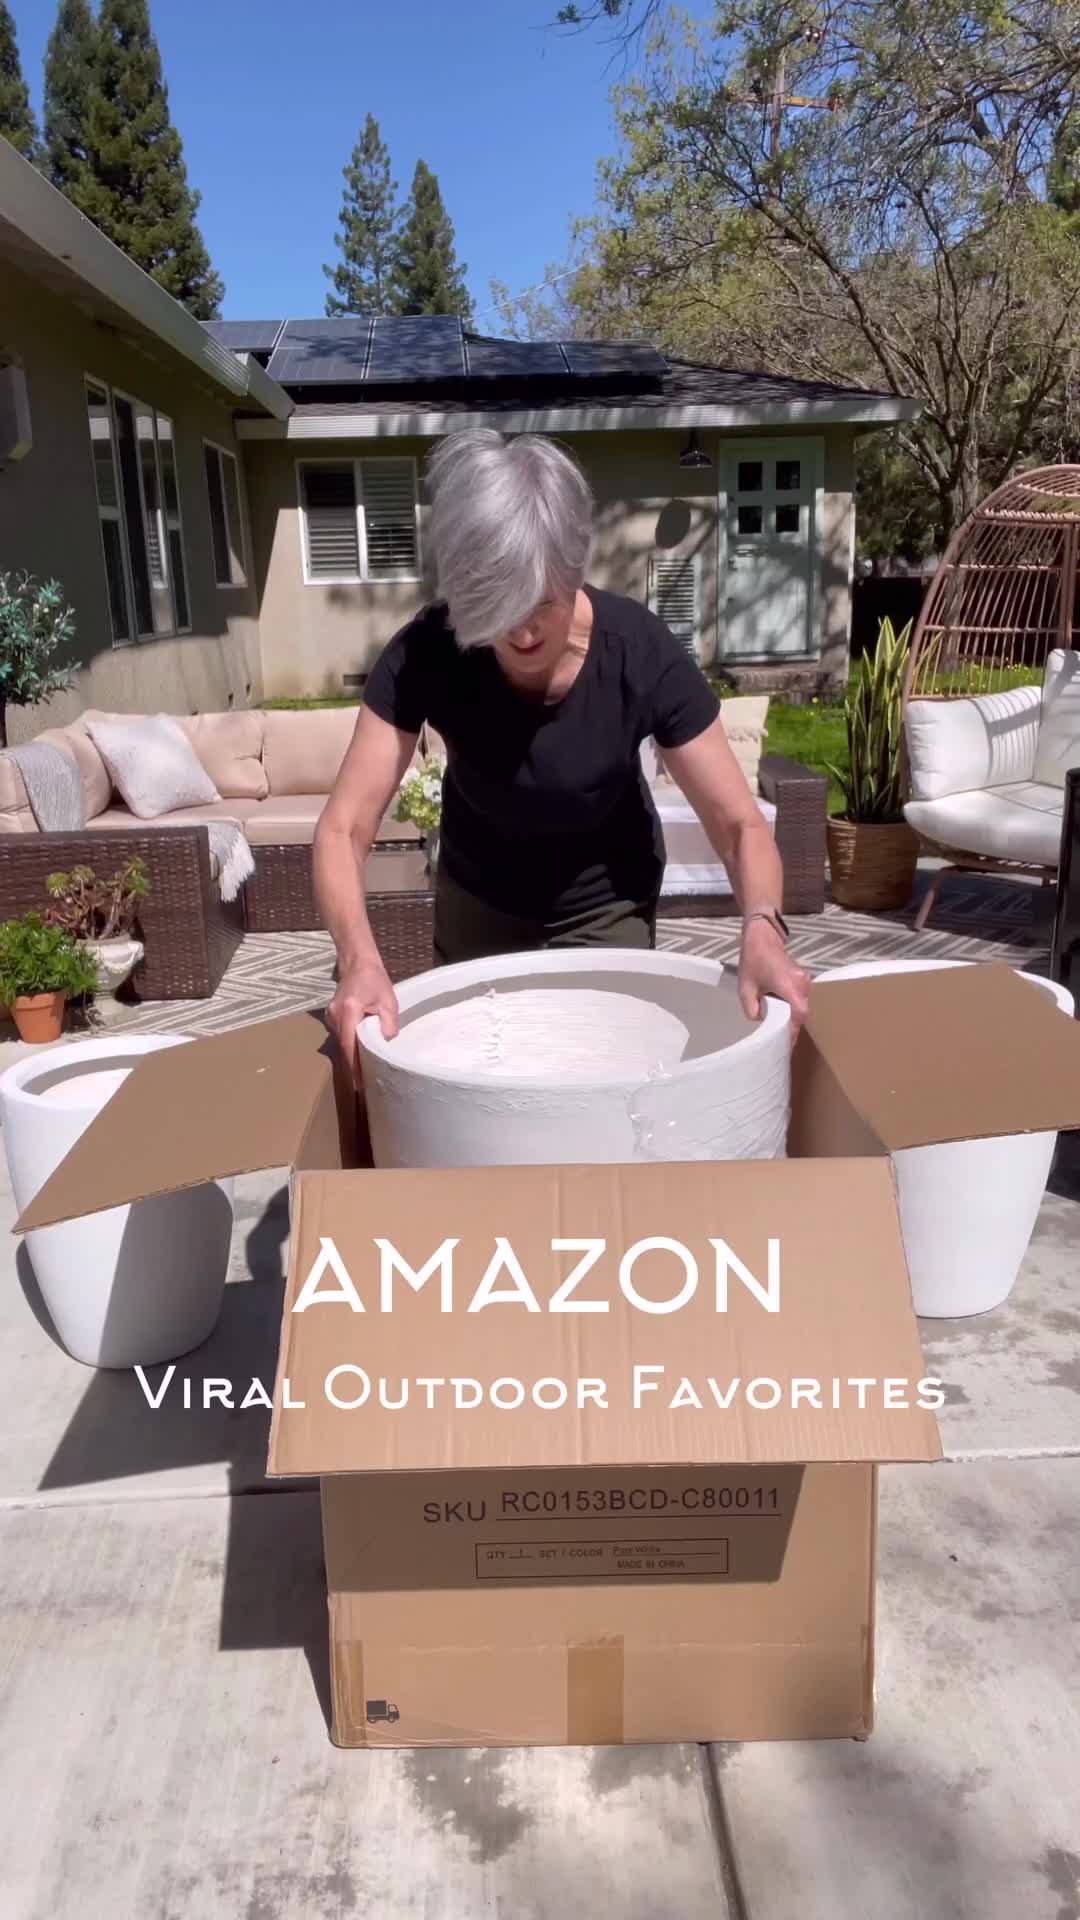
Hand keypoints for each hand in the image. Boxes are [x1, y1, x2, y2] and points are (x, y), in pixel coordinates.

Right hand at [327, 955, 399, 1075]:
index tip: (360, 1082)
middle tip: (366, 1082)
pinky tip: (360, 1052)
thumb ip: (388, 1024)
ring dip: (352, 1054)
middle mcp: (335, 1016)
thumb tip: (387, 1043)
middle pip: (344, 1047)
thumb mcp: (388, 1001)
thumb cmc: (374, 980)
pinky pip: (341, 1035)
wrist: (357, 963)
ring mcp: (330, 1016)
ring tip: (364, 1070)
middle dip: (354, 1064)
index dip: (354, 1066)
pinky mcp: (331, 1017)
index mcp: (349, 1010)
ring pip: (342, 1042)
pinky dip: (350, 1045)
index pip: (350, 1045)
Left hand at [737, 919, 809, 1033]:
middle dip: (791, 1027)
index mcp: (789, 985)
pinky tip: (781, 1013)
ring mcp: (805, 980)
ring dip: (791, 1016)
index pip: (799, 1013)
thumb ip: (752, 1008)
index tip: (786, 1044)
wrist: (763, 937)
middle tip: (780, 1041)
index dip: (793, 1030)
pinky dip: (792, 1007)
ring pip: (802, 1005)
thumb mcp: (745, 987)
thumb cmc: (753, 960)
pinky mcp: (803, 979)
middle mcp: (802, 983)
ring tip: (779, 1029)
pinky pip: (801, 998)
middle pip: (802, 1012)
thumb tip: (762, 1019)